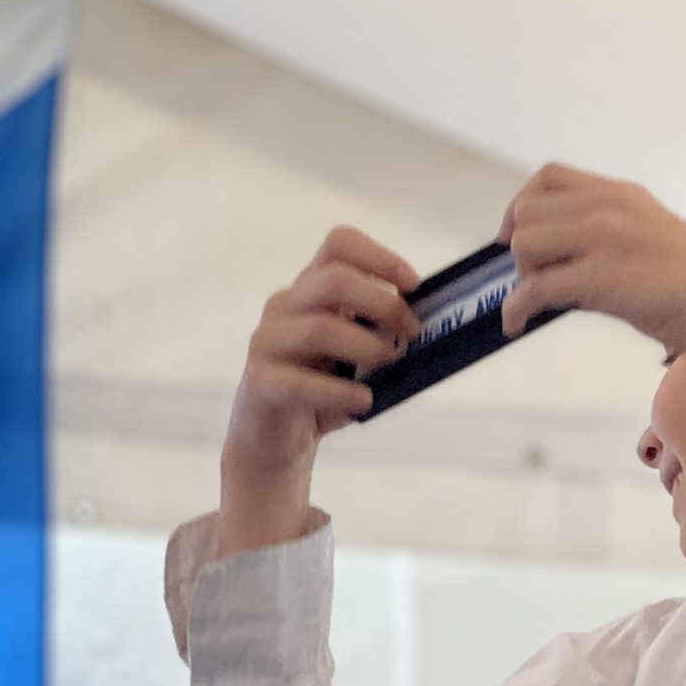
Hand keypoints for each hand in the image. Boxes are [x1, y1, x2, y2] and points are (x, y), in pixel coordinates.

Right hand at [220, 228, 419, 551]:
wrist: (277, 441)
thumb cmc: (325, 392)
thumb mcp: (358, 355)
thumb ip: (381, 333)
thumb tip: (425, 324)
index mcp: (310, 289)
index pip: (340, 245)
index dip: (380, 257)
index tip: (414, 284)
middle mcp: (284, 305)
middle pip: (334, 279)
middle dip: (384, 304)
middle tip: (412, 333)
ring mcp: (267, 341)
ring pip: (320, 327)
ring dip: (367, 346)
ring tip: (390, 364)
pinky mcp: (260, 381)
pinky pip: (301, 381)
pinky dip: (340, 391)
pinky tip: (364, 401)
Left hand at [501, 166, 685, 393]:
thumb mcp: (653, 237)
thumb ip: (611, 236)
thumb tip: (565, 263)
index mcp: (623, 194)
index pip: (549, 177)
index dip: (522, 204)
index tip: (516, 234)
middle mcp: (608, 207)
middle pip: (528, 209)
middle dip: (520, 245)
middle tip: (532, 274)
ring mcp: (603, 239)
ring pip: (525, 244)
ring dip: (522, 274)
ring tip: (539, 298)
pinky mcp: (598, 277)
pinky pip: (534, 288)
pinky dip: (515, 308)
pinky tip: (515, 324)